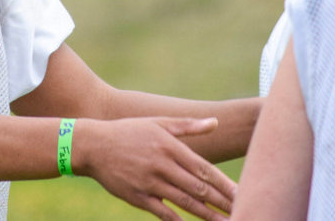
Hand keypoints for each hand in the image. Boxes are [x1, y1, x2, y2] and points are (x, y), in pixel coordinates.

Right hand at [73, 116, 235, 220]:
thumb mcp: (158, 123)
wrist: (93, 145)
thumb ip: (188, 126)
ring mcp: (149, 183)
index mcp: (170, 146)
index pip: (204, 168)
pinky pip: (163, 213)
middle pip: (198, 188)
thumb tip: (215, 123)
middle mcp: (162, 165)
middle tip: (242, 210)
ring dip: (207, 215)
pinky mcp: (137, 197)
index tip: (242, 193)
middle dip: (222, 202)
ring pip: (185, 202)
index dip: (224, 184)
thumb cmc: (129, 132)